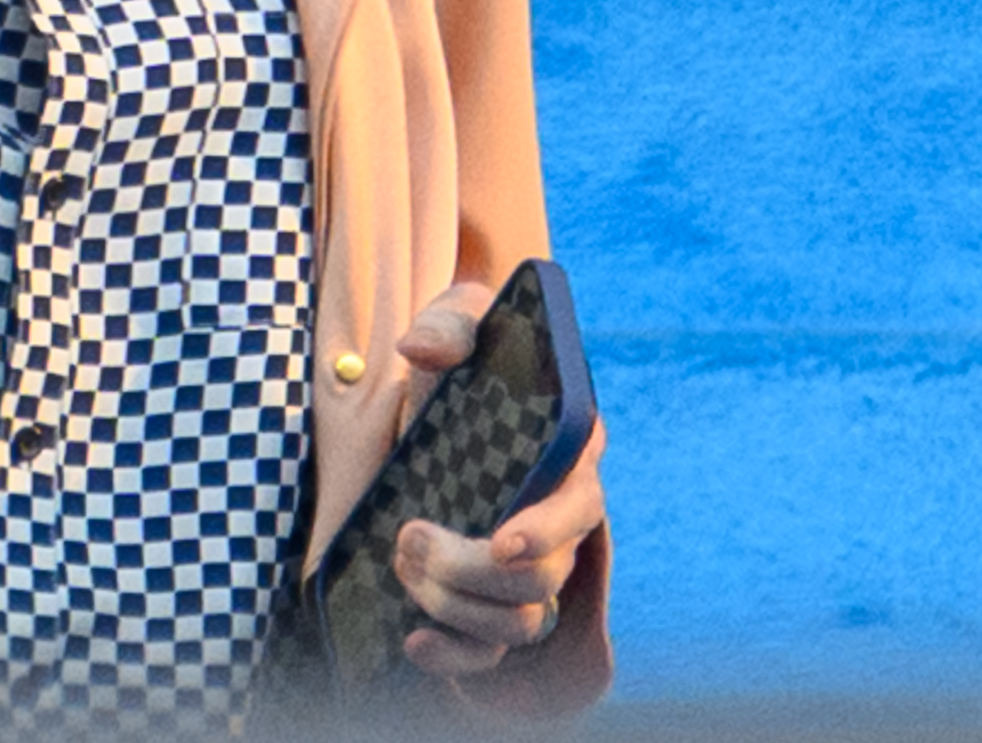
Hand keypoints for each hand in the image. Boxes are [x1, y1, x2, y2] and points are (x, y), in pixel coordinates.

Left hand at [385, 280, 609, 682]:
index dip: (544, 528)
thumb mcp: (456, 324)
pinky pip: (490, 654)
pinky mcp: (495, 600)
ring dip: (457, 605)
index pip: (579, 504)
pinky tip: (414, 639)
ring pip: (521, 620)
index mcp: (569, 455)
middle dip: (472, 569)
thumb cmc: (461, 360)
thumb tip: (424, 350)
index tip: (500, 539)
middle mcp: (560, 519)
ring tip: (402, 562)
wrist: (430, 404)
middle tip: (409, 537)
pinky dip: (455, 656)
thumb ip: (450, 325)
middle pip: (542, 576)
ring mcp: (532, 566)